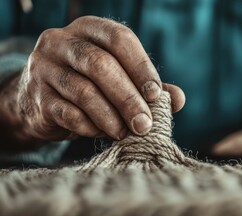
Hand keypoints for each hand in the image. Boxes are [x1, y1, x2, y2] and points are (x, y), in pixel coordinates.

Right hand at [0, 16, 184, 148]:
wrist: (42, 101)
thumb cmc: (90, 85)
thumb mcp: (119, 78)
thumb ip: (148, 86)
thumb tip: (179, 99)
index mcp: (89, 29)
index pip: (119, 39)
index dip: (141, 66)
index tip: (156, 95)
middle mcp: (62, 41)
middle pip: (100, 65)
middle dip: (128, 98)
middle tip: (145, 124)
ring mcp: (44, 68)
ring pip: (83, 91)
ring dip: (111, 117)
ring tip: (126, 133)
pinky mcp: (36, 97)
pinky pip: (68, 113)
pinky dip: (90, 127)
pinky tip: (104, 133)